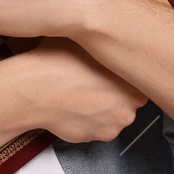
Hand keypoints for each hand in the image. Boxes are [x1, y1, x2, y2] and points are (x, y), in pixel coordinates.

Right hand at [12, 37, 147, 143]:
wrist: (32, 91)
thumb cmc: (56, 62)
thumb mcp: (86, 40)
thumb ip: (107, 45)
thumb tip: (111, 36)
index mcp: (131, 80)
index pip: (141, 80)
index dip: (125, 75)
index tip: (112, 72)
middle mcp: (129, 106)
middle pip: (130, 100)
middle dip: (116, 93)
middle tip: (94, 82)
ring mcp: (114, 125)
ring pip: (115, 115)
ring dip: (103, 108)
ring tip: (81, 94)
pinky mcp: (98, 138)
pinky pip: (99, 128)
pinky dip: (90, 121)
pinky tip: (75, 107)